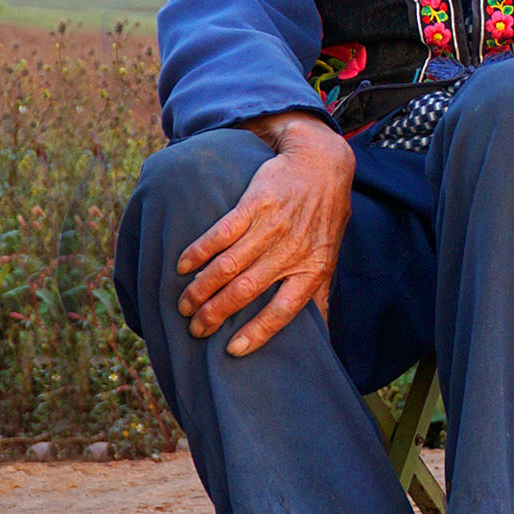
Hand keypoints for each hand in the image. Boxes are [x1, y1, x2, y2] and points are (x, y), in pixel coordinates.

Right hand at [175, 112, 354, 356]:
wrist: (321, 163)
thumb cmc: (324, 215)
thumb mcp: (330, 254)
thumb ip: (321, 292)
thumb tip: (323, 332)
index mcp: (312, 268)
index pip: (284, 309)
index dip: (259, 332)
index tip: (233, 349)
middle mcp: (292, 250)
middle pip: (248, 290)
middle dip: (216, 313)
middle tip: (195, 329)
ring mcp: (272, 226)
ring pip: (229, 265)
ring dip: (201, 288)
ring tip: (184, 304)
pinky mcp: (255, 203)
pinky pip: (222, 233)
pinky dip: (199, 251)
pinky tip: (183, 265)